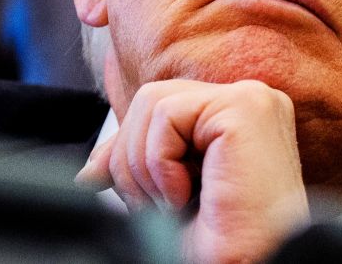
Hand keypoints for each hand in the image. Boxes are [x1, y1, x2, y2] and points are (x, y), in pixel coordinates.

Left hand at [76, 79, 309, 262]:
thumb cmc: (226, 243)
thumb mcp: (168, 195)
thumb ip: (139, 165)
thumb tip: (91, 169)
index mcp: (237, 117)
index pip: (162, 106)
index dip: (126, 145)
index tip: (100, 180)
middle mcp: (250, 101)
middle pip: (152, 98)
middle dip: (130, 157)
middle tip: (153, 205)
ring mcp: (251, 99)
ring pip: (153, 102)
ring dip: (145, 165)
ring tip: (174, 202)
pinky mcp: (245, 108)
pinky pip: (167, 114)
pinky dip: (160, 162)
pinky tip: (186, 195)